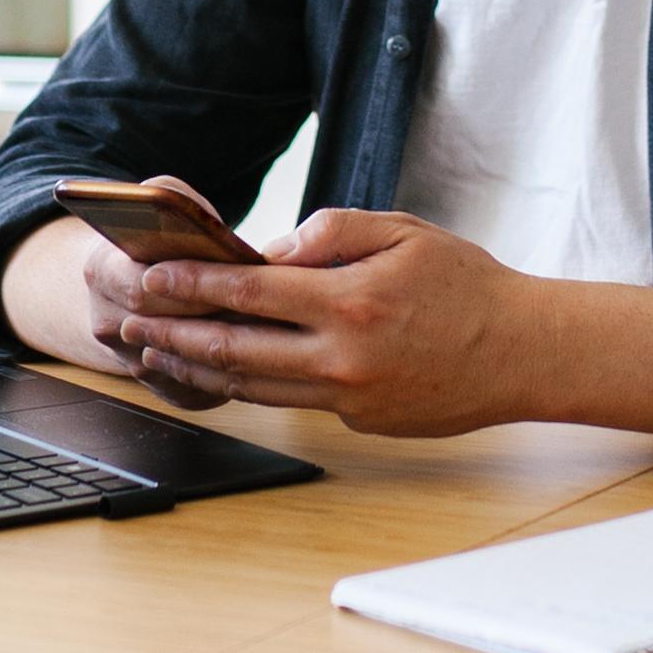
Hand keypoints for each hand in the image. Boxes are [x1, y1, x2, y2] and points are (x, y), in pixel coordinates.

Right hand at [2, 199, 241, 407]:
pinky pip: (194, 390)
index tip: (228, 275)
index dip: (188, 285)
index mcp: (102, 271)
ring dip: (223, 351)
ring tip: (267, 331)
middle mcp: (107, 322)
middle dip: (214, 317)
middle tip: (263, 308)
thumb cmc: (156, 239)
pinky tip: (254, 358)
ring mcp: (130, 362)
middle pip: (163, 329)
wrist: (128, 282)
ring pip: (183, 365)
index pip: (141, 286)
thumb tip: (191, 217)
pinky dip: (225, 376)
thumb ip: (173, 199)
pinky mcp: (161, 389)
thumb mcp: (158, 202)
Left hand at [114, 206, 538, 439]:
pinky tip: (226, 372)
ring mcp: (349, 397)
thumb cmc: (466, 285)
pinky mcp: (359, 420)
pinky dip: (252, 385)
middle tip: (131, 327)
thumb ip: (333, 232)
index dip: (194, 284)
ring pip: (255, 386)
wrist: (522, 353)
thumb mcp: (405, 232)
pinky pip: (294, 400)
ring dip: (201, 370)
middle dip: (175, 337)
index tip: (153, 277)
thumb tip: (272, 251)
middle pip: (236, 350)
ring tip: (160, 355)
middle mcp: (342, 357)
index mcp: (350, 301)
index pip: (251, 292)